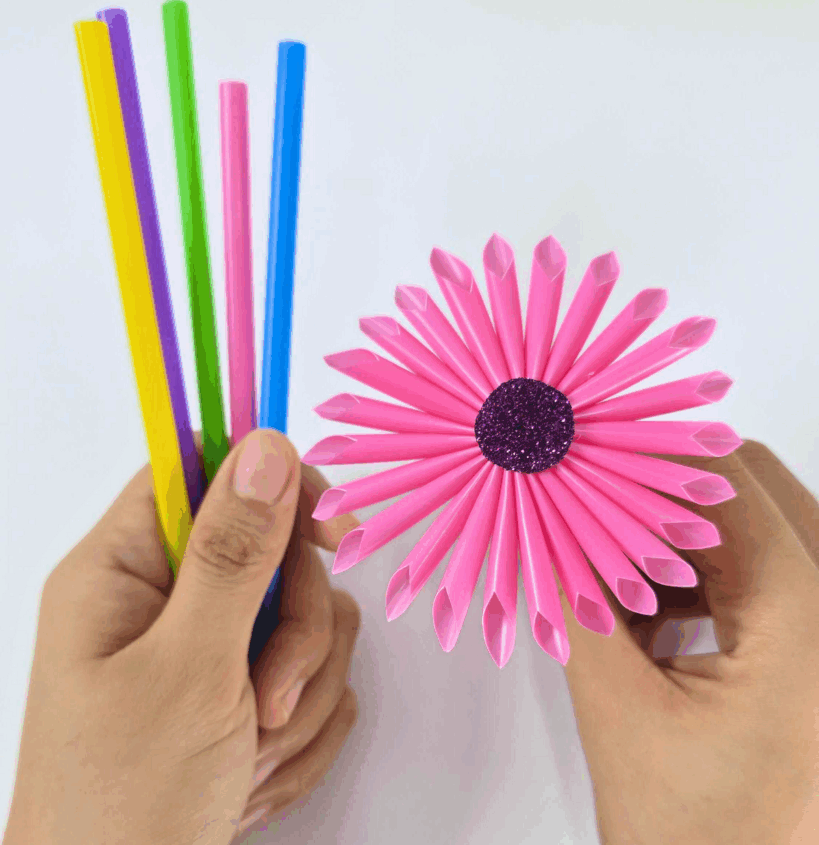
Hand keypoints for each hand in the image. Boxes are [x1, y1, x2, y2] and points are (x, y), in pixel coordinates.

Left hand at [2, 429, 360, 844]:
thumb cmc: (123, 809)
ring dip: (299, 693)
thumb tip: (265, 444)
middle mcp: (161, 602)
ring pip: (305, 621)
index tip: (333, 529)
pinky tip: (253, 778)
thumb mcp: (186, 670)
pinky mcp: (235, 698)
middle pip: (274, 555)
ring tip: (251, 755)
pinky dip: (298, 734)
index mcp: (122, 571)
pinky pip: (308, 680)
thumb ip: (233, 553)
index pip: (207, 473)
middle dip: (295, 630)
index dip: (276, 485)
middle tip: (268, 696)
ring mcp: (202, 653)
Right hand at [559, 440, 818, 844]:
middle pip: (749, 488)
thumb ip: (574, 600)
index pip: (726, 482)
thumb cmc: (699, 837)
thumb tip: (538, 515)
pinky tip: (644, 608)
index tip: (580, 454)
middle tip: (589, 496)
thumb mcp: (619, 711)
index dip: (646, 455)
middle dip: (661, 486)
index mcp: (804, 622)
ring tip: (611, 562)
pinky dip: (694, 569)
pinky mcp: (807, 645)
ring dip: (675, 529)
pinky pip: (754, 569)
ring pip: (751, 524)